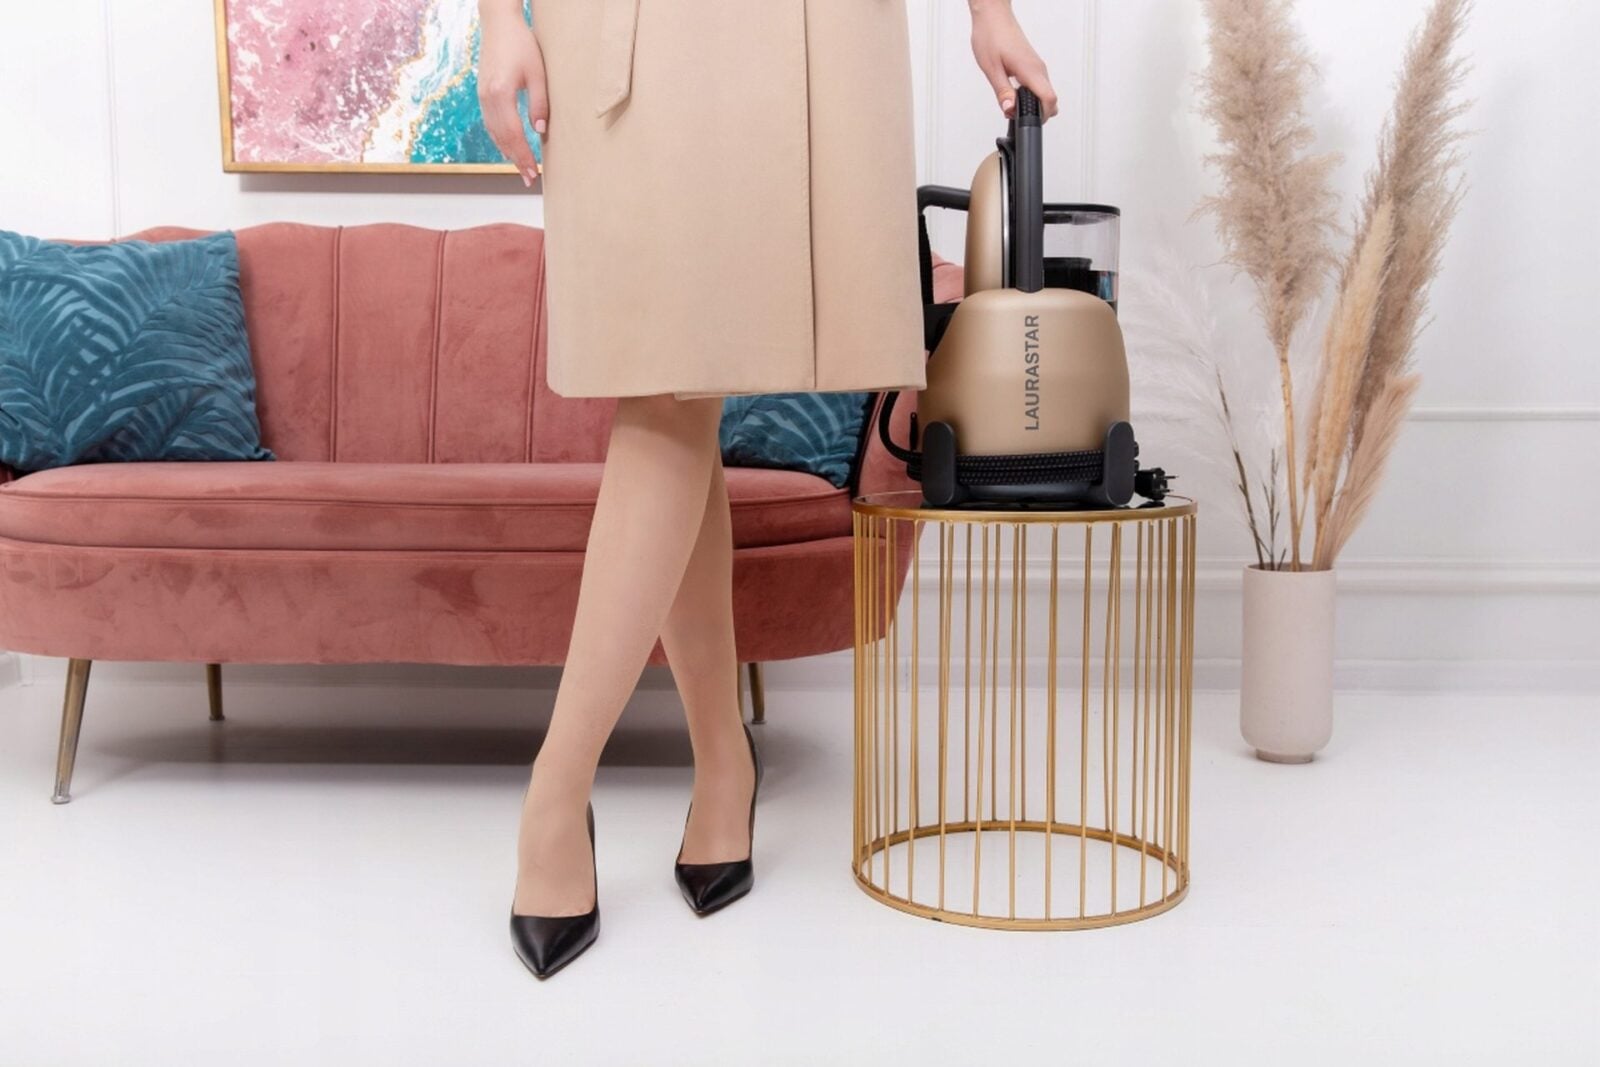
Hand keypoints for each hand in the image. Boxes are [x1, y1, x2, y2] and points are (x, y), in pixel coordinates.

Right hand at [477, 1, 546, 186]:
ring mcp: (482, 96)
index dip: (523, 156)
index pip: (513, 134)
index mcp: (500, 93)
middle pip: (501, 138)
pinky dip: (500, 139)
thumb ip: (539, 104)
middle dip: (516, 160)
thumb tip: (541, 133)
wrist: (498, 24)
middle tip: (529, 178)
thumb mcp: (538, 74)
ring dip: (507, 152)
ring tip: (521, 168)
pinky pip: (490, 123)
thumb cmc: (521, 44)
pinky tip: (510, 147)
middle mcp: (487, 98)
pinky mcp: (482, 94)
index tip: (533, 173)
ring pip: (494, 133)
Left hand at [969, 0, 1059, 119]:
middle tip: (1014, 113)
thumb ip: (1002, 92)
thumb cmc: (991, 36)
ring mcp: (1037, 66)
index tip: (1028, 122)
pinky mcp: (1033, 65)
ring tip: (1011, 104)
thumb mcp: (991, 69)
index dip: (1042, 116)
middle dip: (1036, 113)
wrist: (993, 17)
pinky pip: (1039, 86)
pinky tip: (1015, 95)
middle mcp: (1038, 68)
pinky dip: (1030, 95)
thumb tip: (1009, 109)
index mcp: (1030, 70)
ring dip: (1032, 104)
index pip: (1049, 99)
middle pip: (1050, 99)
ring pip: (1045, 93)